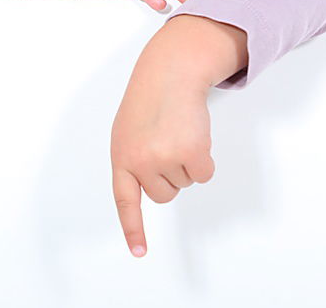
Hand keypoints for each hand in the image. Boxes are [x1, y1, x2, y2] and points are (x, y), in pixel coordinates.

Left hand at [110, 54, 214, 257]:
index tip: (139, 253)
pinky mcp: (190, 152)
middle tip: (166, 142)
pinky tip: (193, 135)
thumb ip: (133, 161)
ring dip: (186, 162)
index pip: (125, 202)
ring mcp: (164, 158)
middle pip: (164, 194)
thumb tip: (147, 186)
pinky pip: (203, 175)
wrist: (169, 73)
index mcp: (121, 158)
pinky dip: (204, 159)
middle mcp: (140, 162)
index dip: (133, 229)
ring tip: (177, 132)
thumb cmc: (149, 102)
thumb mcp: (128, 132)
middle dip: (170, 174)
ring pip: (184, 183)